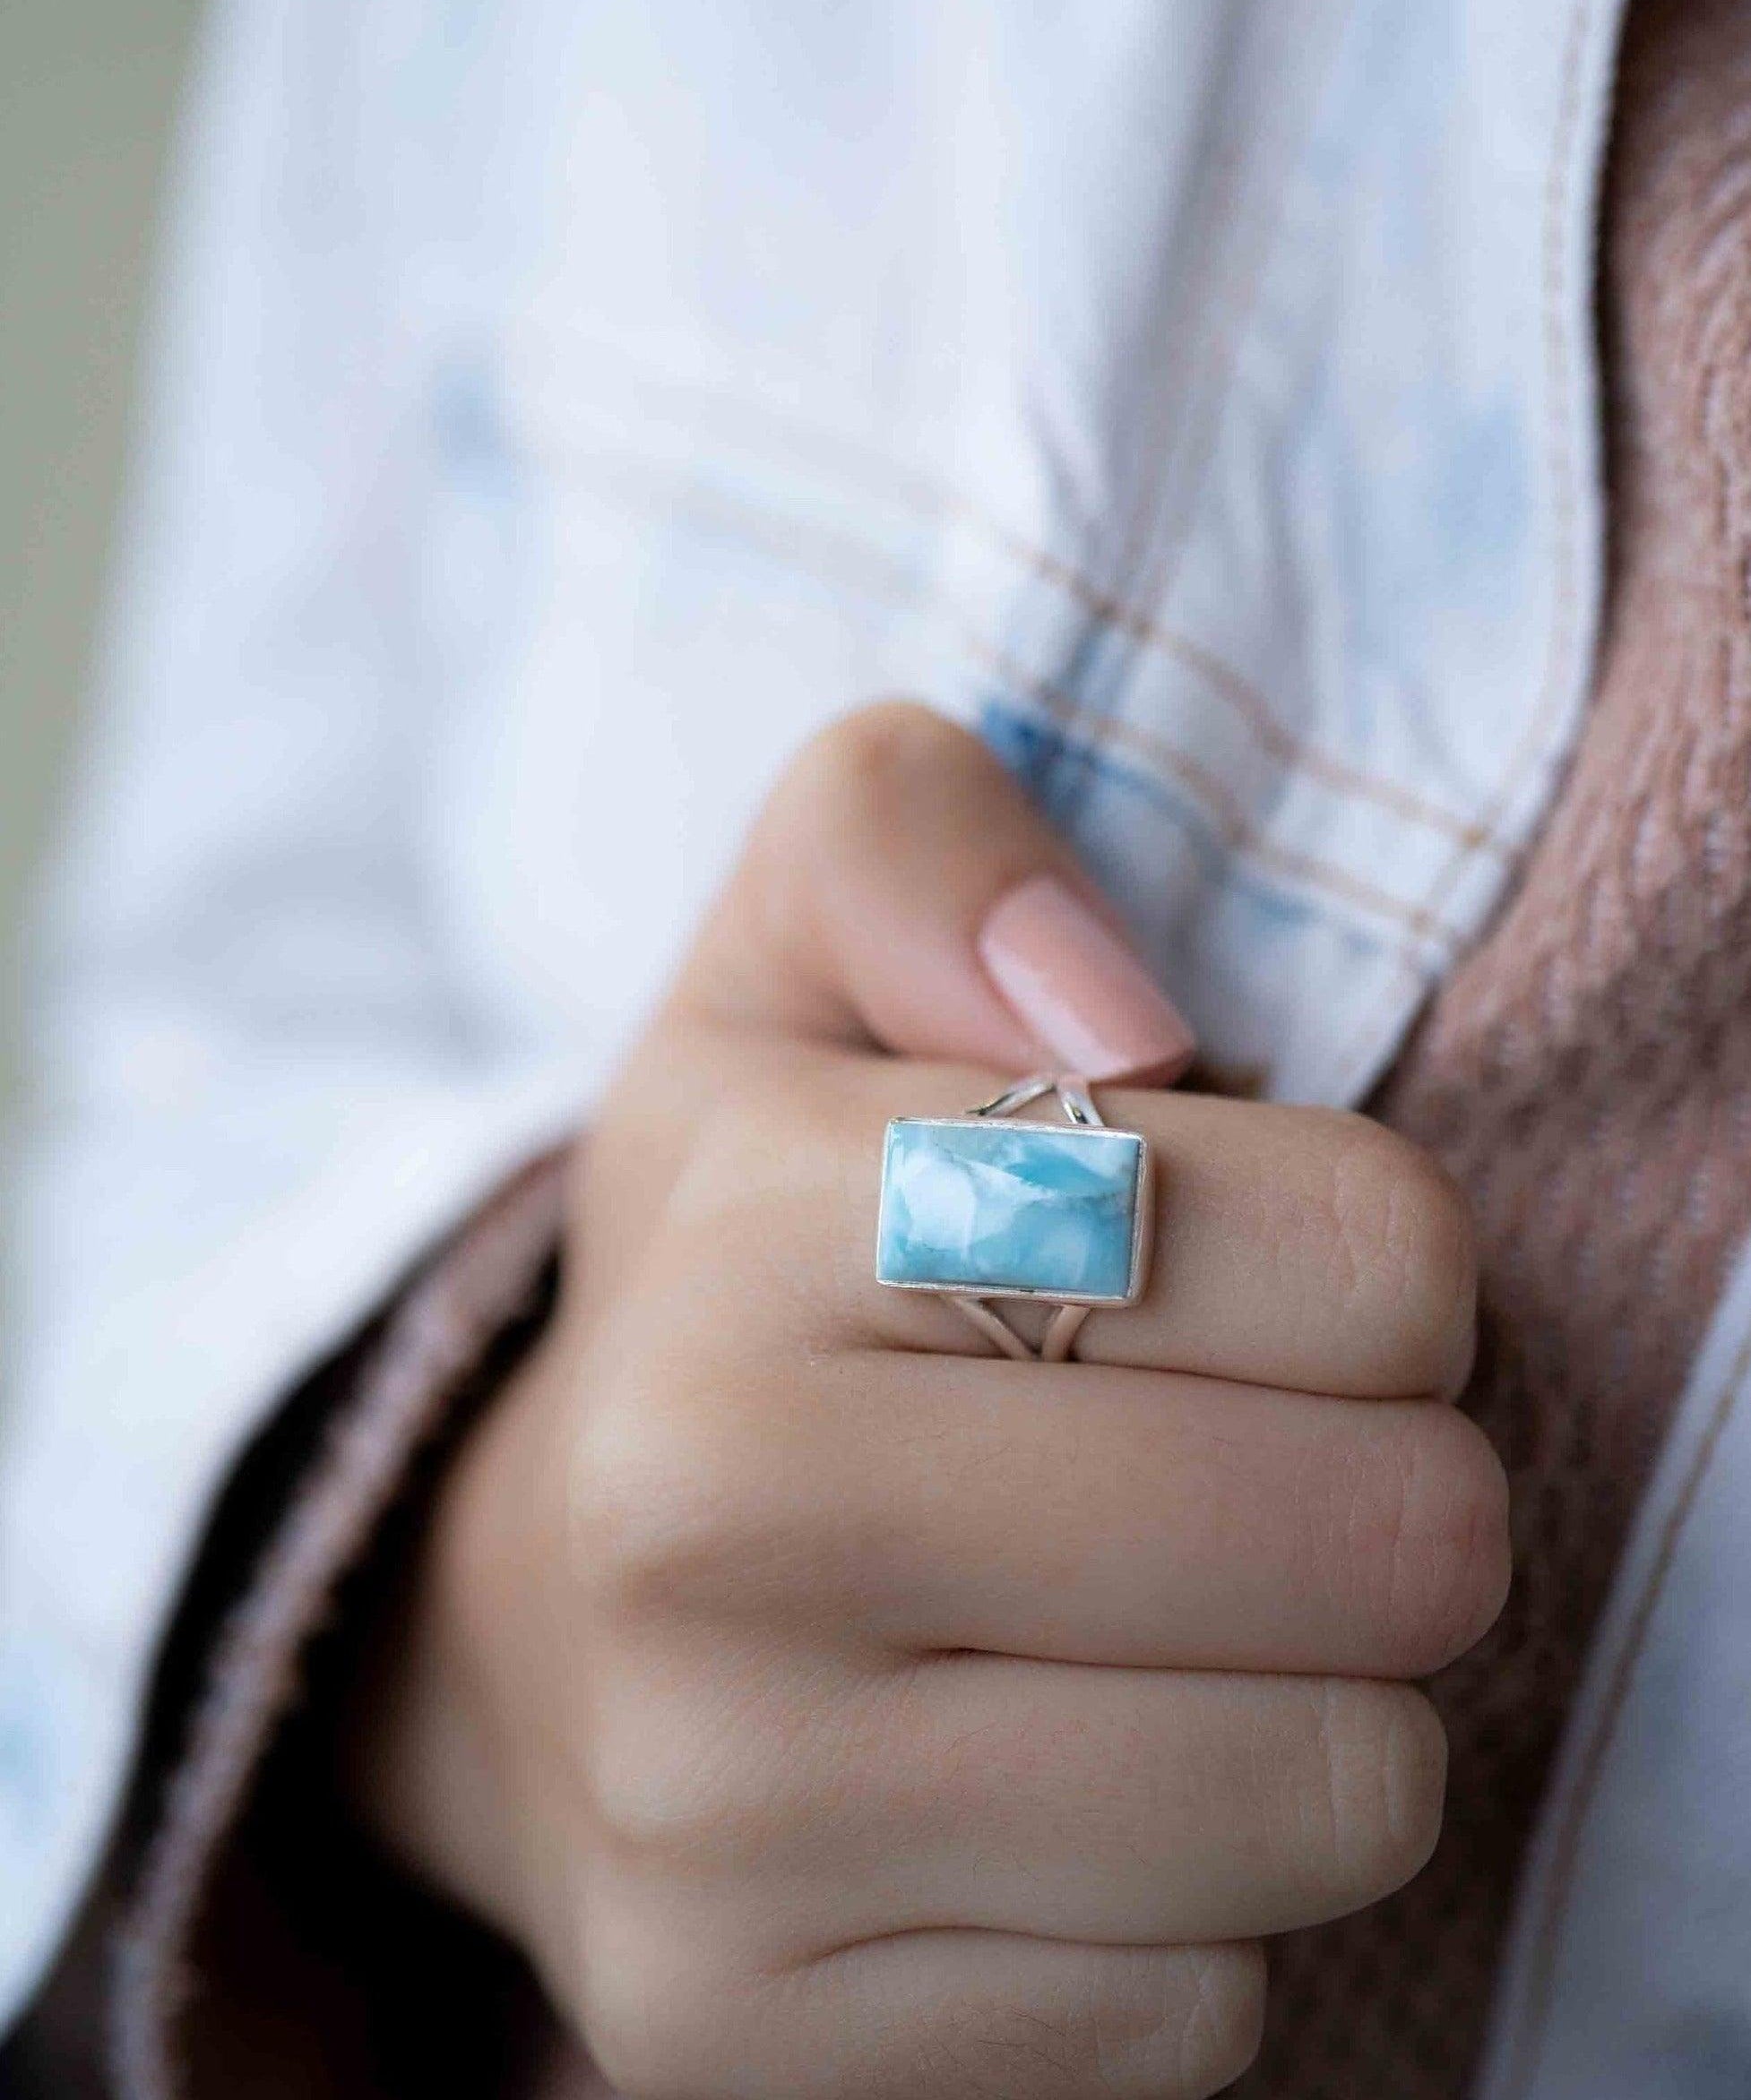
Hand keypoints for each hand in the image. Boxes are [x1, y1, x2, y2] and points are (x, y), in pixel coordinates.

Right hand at [359, 705, 1505, 2098]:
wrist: (529, 1622)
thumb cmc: (741, 1278)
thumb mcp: (785, 978)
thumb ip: (918, 836)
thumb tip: (1128, 1017)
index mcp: (755, 1223)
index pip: (1375, 1257)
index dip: (1378, 1273)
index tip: (1246, 1290)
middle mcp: (703, 1526)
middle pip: (1394, 1536)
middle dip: (1381, 1496)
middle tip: (1238, 1470)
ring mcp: (720, 1822)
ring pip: (1335, 1797)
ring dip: (1309, 1712)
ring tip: (1152, 1639)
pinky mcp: (751, 2044)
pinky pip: (1203, 2013)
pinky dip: (1179, 1910)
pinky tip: (1036, 1804)